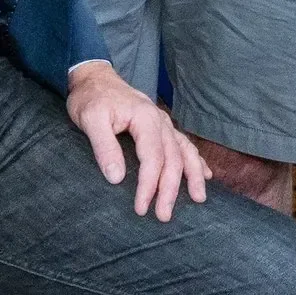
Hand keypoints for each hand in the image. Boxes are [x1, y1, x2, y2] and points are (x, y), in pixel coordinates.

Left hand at [66, 62, 211, 220]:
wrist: (95, 78)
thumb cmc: (91, 99)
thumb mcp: (90, 119)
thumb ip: (104, 147)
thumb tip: (117, 178)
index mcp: (145, 118)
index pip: (153, 158)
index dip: (149, 185)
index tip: (141, 207)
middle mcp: (160, 120)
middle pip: (173, 158)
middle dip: (171, 189)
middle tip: (164, 216)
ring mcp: (164, 123)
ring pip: (185, 151)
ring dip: (192, 176)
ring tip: (198, 198)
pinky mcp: (162, 126)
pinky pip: (184, 144)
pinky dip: (196, 160)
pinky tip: (205, 174)